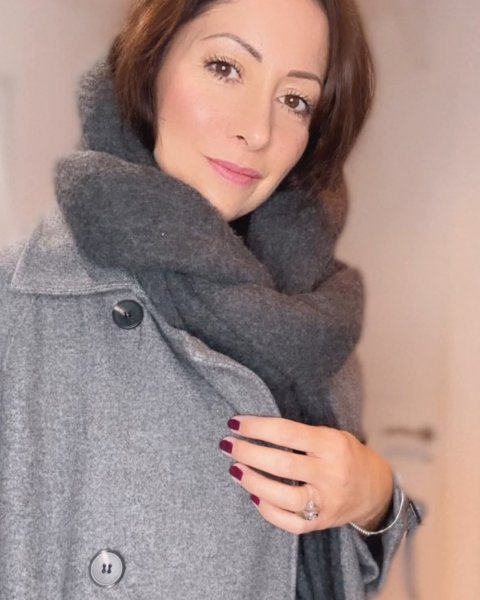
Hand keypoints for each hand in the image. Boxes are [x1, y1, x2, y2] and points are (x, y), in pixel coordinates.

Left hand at [219, 416, 393, 534]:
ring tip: (234, 469)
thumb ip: (299, 434)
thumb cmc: (344, 454)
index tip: (235, 422)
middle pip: (281, 464)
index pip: (287, 433)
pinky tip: (252, 495)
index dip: (257, 427)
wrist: (375, 489)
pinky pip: (289, 522)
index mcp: (331, 445)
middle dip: (247, 453)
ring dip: (252, 481)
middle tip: (227, 444)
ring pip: (282, 496)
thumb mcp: (330, 435)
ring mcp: (326, 502)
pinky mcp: (321, 523)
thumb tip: (254, 429)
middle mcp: (330, 474)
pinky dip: (267, 510)